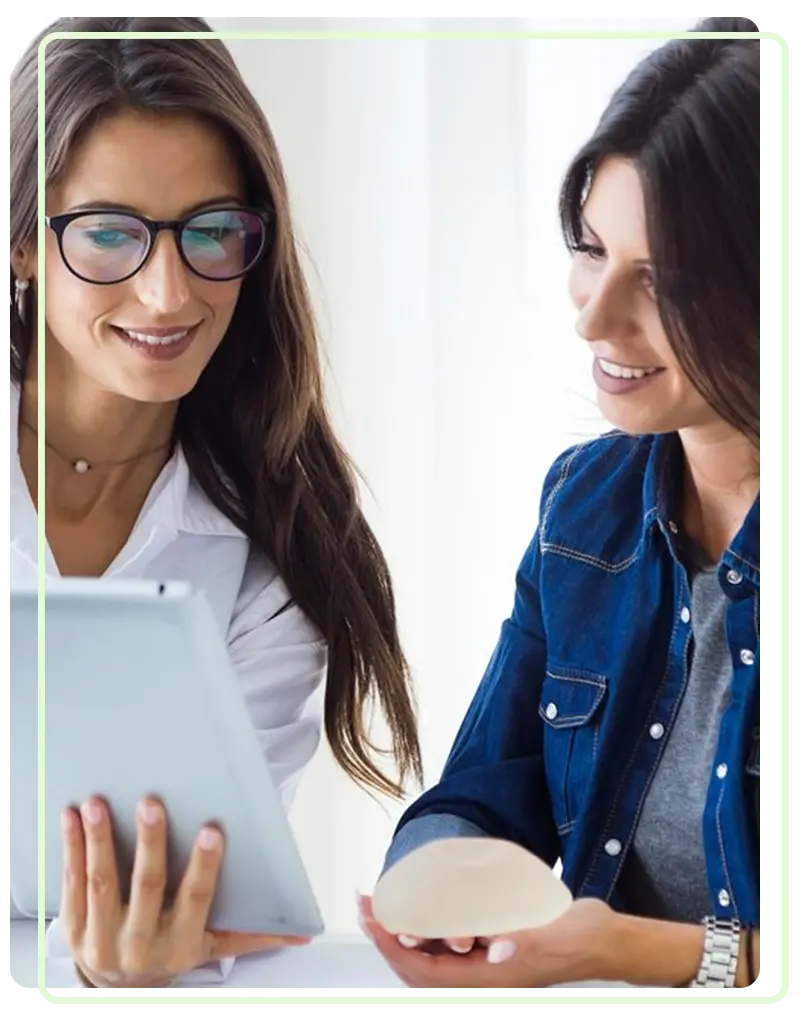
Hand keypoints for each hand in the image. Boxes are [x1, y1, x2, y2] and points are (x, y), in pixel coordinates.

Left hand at [61, 796, 309, 988]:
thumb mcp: (210, 949)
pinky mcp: (72, 929)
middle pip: (147, 885)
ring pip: (102, 881)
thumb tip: (303, 933)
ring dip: (99, 839)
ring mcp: (101, 937)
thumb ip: (252, 936)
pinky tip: (71, 817)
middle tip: (151, 802)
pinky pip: (71, 883)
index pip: (196, 898)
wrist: (118, 991)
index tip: (210, 830)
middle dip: (150, 842)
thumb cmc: (170, 955)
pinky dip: (70, 848)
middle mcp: (139, 943)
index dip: (204, 864)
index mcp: (179, 943)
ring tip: (98, 803)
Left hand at [357, 893, 617, 989]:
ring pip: (431, 954)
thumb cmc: (578, 939)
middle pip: (418, 965)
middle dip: (387, 937)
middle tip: (366, 905)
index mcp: (488, 978)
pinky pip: (449, 942)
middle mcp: (480, 974)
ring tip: (384, 903)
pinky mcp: (492, 946)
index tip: (373, 918)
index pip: (424, 970)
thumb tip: (498, 947)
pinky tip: (421, 904)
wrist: (603, 940)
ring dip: (404, 930)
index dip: (392, 946)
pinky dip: (428, 925)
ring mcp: (485, 962)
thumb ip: (523, 941)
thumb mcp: (550, 935)